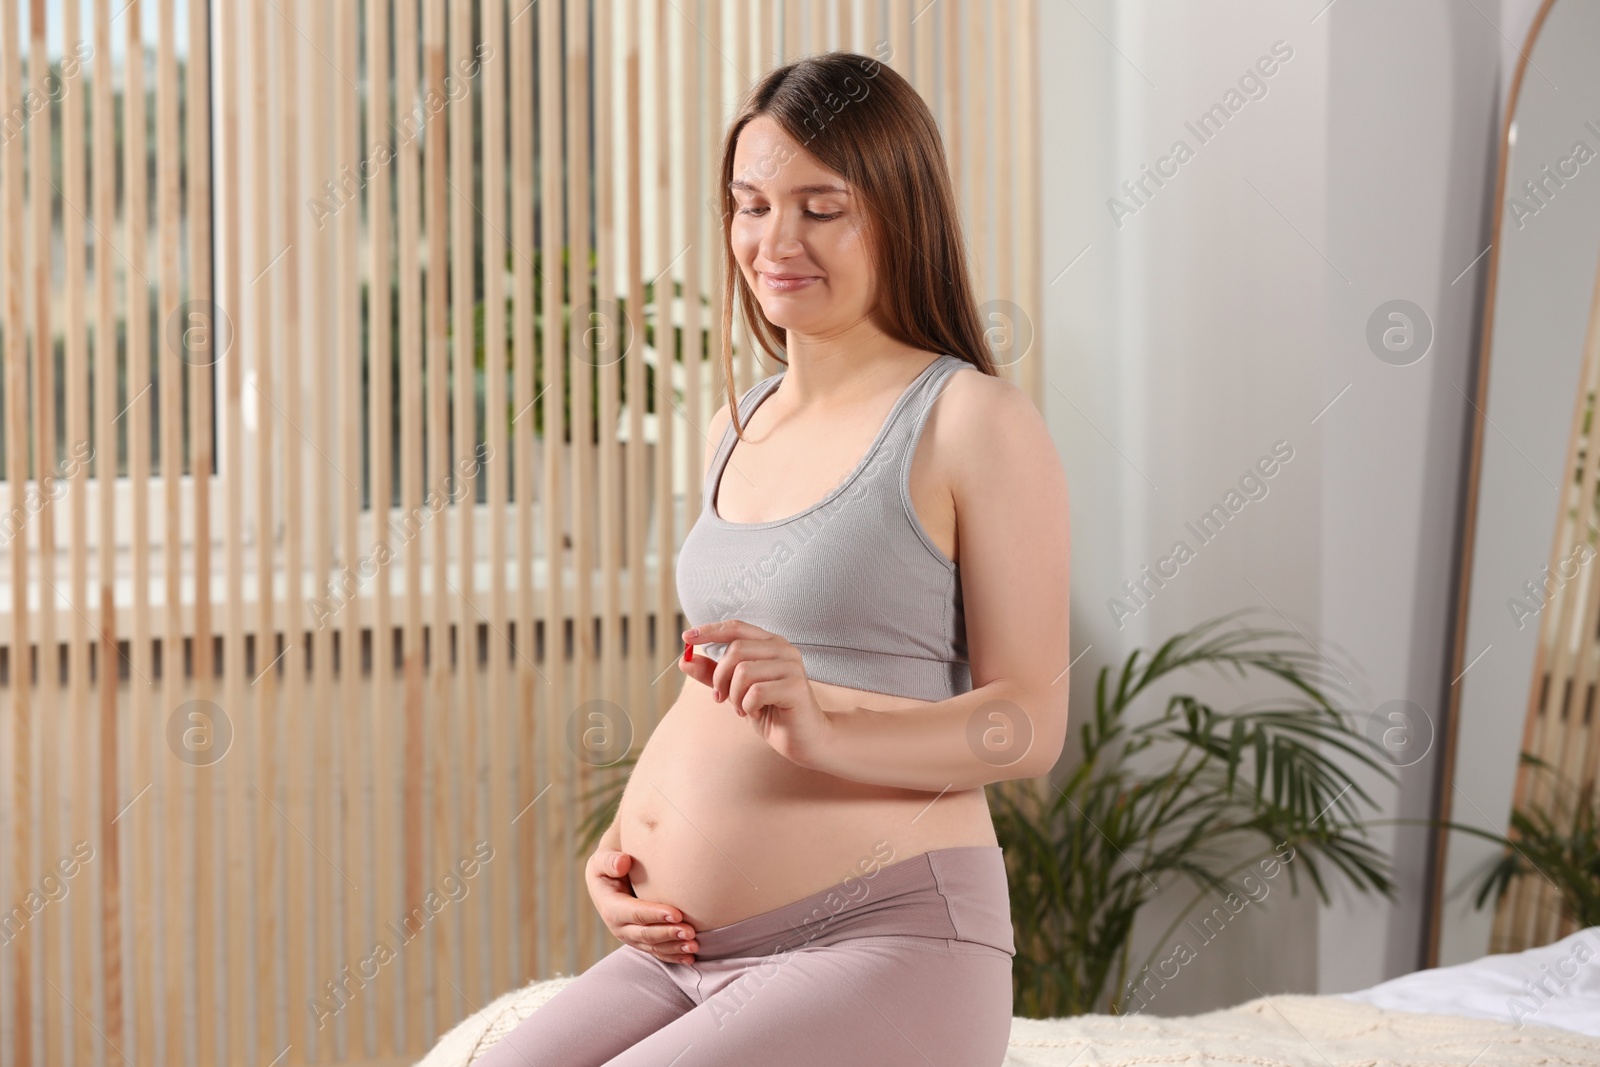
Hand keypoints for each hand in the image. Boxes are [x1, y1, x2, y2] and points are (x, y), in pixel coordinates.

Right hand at [585, 849, 698, 963]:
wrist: (610, 877)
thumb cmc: (610, 864)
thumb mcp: (603, 859)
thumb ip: (610, 860)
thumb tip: (622, 863)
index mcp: (611, 907)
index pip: (634, 913)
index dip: (655, 914)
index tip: (676, 913)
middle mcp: (619, 927)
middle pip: (645, 934)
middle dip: (668, 934)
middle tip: (690, 932)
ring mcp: (631, 936)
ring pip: (653, 946)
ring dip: (674, 948)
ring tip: (694, 946)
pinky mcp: (641, 941)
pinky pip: (658, 952)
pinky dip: (674, 956)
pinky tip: (690, 958)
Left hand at [679, 620, 833, 768]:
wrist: (804, 738)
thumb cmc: (772, 711)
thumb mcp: (736, 691)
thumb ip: (713, 674)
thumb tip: (685, 660)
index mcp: (769, 644)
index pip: (736, 627)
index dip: (710, 631)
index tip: (687, 637)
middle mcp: (783, 649)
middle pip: (735, 650)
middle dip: (720, 677)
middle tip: (721, 698)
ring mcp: (792, 666)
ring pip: (743, 671)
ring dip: (734, 695)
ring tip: (743, 708)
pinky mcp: (795, 686)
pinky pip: (756, 692)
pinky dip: (748, 706)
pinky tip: (756, 712)